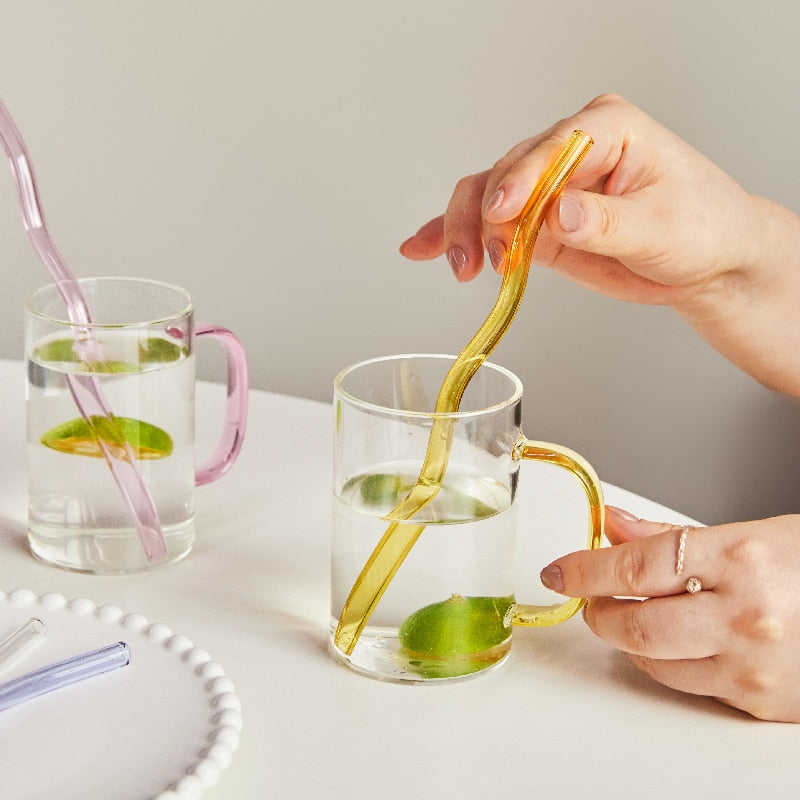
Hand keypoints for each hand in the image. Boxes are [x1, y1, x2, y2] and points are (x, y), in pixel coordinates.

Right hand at [400, 92, 799, 394]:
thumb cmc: (701, 228)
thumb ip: (606, 220)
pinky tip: (425, 248)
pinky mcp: (537, 223)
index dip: (520, 179)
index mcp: (606, 130)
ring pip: (486, 196)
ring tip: (462, 266)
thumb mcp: (662, 226)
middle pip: (505, 171)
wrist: (706, 263)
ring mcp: (547, 188)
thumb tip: (558, 214)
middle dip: (484, 215)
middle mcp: (569, 152)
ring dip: (465, 231)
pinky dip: (455, 238)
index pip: (551, 147)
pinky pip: (489, 226)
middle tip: (483, 256)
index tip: (503, 213)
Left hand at [540, 505, 799, 721]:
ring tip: (635, 614)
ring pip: (652, 661)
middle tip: (592, 598)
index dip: (586, 569)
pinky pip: (687, 685)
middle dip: (598, 612)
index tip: (560, 571)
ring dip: (628, 637)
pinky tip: (678, 638)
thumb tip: (613, 524)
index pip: (637, 565)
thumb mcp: (748, 533)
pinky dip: (667, 660)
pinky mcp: (760, 702)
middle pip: (635, 624)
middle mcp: (747, 615)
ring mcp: (754, 665)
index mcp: (742, 557)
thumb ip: (672, 535)